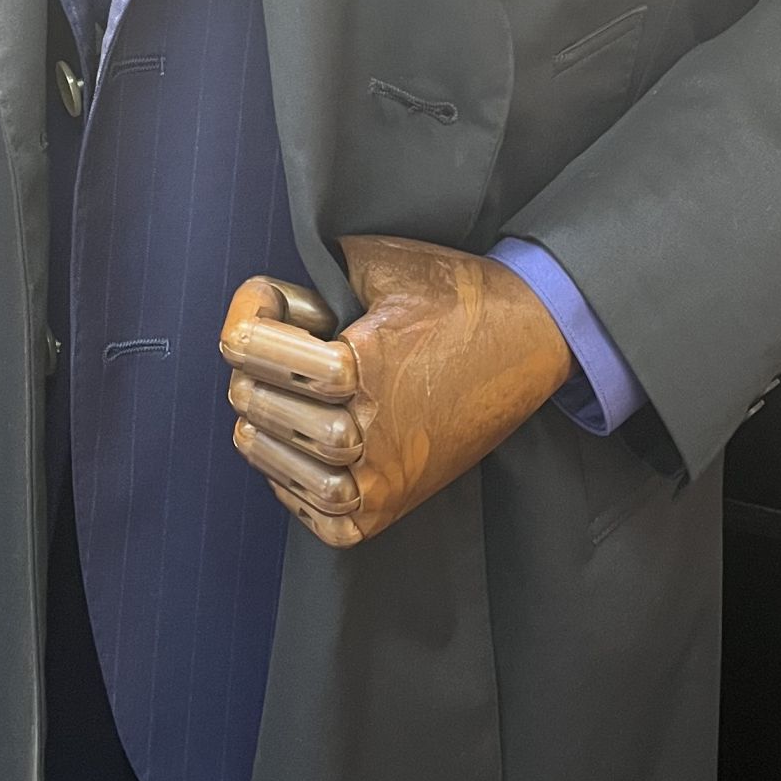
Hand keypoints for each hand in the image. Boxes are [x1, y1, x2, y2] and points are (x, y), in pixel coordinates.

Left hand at [220, 235, 572, 547]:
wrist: (533, 336)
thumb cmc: (459, 295)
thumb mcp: (384, 260)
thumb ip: (322, 269)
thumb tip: (276, 289)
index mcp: (363, 364)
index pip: (253, 350)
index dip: (246, 313)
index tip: (265, 298)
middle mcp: (371, 429)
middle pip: (260, 408)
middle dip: (251, 369)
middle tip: (271, 347)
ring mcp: (386, 476)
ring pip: (286, 470)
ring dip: (265, 433)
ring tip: (273, 400)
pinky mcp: (398, 504)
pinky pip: (326, 520)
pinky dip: (296, 491)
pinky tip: (296, 454)